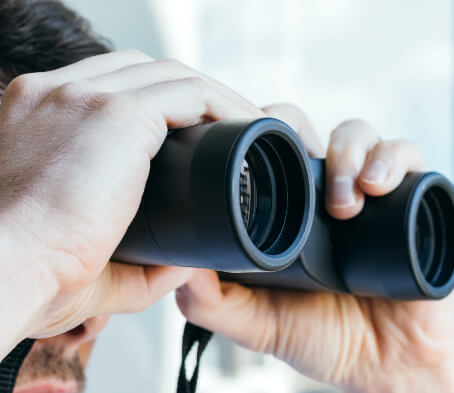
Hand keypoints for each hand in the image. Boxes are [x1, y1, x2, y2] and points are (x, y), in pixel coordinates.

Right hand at [0, 50, 264, 355]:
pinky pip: (190, 93)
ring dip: (215, 99)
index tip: (192, 136)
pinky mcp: (114, 112)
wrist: (0, 272)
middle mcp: (56, 93)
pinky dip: (223, 106)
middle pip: (141, 72)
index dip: (156, 106)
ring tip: (247, 127)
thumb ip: (135, 265)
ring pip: (171, 76)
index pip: (108, 88)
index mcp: (38, 118)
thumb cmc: (27, 276)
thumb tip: (180, 267)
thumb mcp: (82, 261)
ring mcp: (84, 96)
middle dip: (188, 97)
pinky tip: (245, 128)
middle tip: (227, 130)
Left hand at [176, 104, 453, 391]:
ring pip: (359, 134)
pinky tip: (377, 186)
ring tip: (342, 202)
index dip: (257, 136)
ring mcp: (371, 193)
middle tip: (296, 162)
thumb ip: (214, 304)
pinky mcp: (414, 200)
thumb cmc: (326, 338)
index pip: (270, 150)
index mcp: (292, 210)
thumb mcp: (258, 323)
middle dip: (300, 134)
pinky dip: (393, 159)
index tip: (247, 150)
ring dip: (347, 153)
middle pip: (311, 129)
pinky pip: (409, 157)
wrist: (387, 365)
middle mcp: (329, 193)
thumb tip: (177, 269)